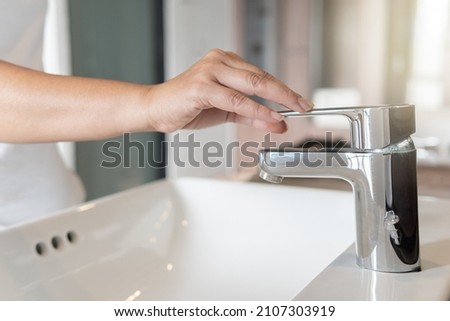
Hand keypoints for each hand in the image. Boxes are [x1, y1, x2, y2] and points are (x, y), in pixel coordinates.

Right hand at [144, 49, 312, 132]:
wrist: (156, 109)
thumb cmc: (188, 106)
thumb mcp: (226, 110)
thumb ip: (251, 114)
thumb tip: (277, 122)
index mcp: (226, 62)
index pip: (261, 75)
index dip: (283, 89)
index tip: (300, 101)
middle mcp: (219, 61)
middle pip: (261, 76)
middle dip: (286, 93)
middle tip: (304, 105)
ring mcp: (210, 71)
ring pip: (251, 85)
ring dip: (274, 101)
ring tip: (290, 114)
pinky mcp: (201, 86)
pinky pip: (234, 99)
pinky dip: (254, 110)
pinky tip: (269, 117)